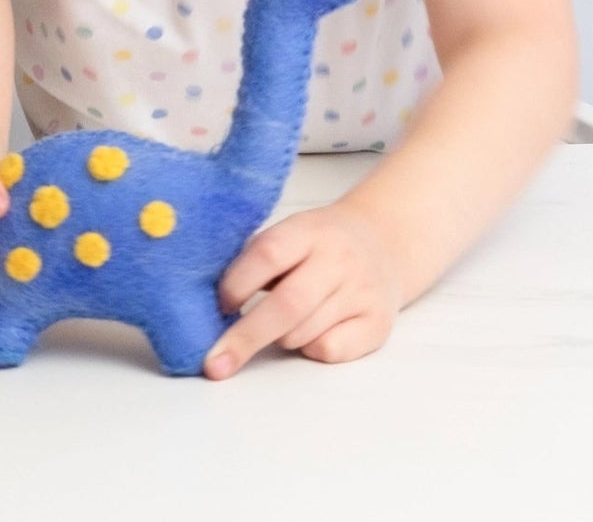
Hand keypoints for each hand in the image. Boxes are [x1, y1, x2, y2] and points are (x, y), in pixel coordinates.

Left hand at [204, 198, 402, 378]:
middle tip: (215, 362)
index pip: (268, 254)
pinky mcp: (376, 323)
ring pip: (303, 333)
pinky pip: (329, 350)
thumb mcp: (290, 233)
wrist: (383, 242)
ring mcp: (361, 291)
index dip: (237, 283)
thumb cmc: (319, 243)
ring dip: (278, 338)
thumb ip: (257, 260)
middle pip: (286, 305)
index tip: (218, 306)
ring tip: (282, 321)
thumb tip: (208, 303)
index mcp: (308, 230)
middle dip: (245, 338)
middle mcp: (338, 259)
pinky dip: (309, 348)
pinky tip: (313, 329)